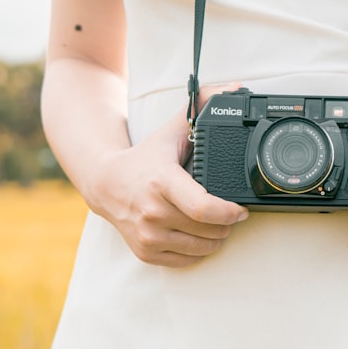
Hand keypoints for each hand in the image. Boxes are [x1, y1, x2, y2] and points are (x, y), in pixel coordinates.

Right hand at [81, 84, 248, 267]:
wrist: (105, 184)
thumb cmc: (145, 159)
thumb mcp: (170, 131)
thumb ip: (200, 107)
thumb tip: (231, 88)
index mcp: (163, 182)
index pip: (204, 209)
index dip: (230, 213)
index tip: (242, 209)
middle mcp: (153, 212)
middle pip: (208, 230)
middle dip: (228, 224)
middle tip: (231, 213)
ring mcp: (148, 236)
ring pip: (201, 248)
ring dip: (216, 238)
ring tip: (216, 223)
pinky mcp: (146, 253)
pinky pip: (187, 261)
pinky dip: (198, 250)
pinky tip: (197, 234)